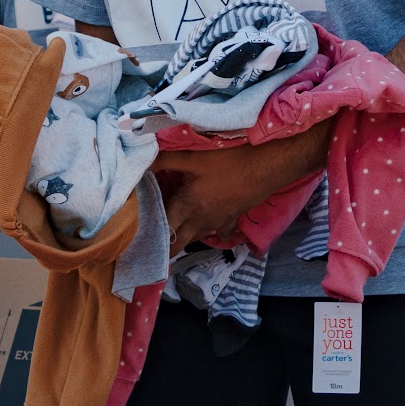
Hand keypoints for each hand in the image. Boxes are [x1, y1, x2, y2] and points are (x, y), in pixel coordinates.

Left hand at [152, 124, 330, 253]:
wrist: (268, 165)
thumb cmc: (229, 160)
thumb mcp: (193, 156)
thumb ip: (164, 159)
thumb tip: (137, 159)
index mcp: (187, 205)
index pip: (163, 229)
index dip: (149, 239)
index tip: (135, 247)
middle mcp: (201, 219)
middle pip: (178, 242)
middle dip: (164, 248)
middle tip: (149, 250)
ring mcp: (219, 221)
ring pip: (197, 238)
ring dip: (184, 240)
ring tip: (171, 239)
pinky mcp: (233, 218)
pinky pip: (219, 232)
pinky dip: (210, 233)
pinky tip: (207, 229)